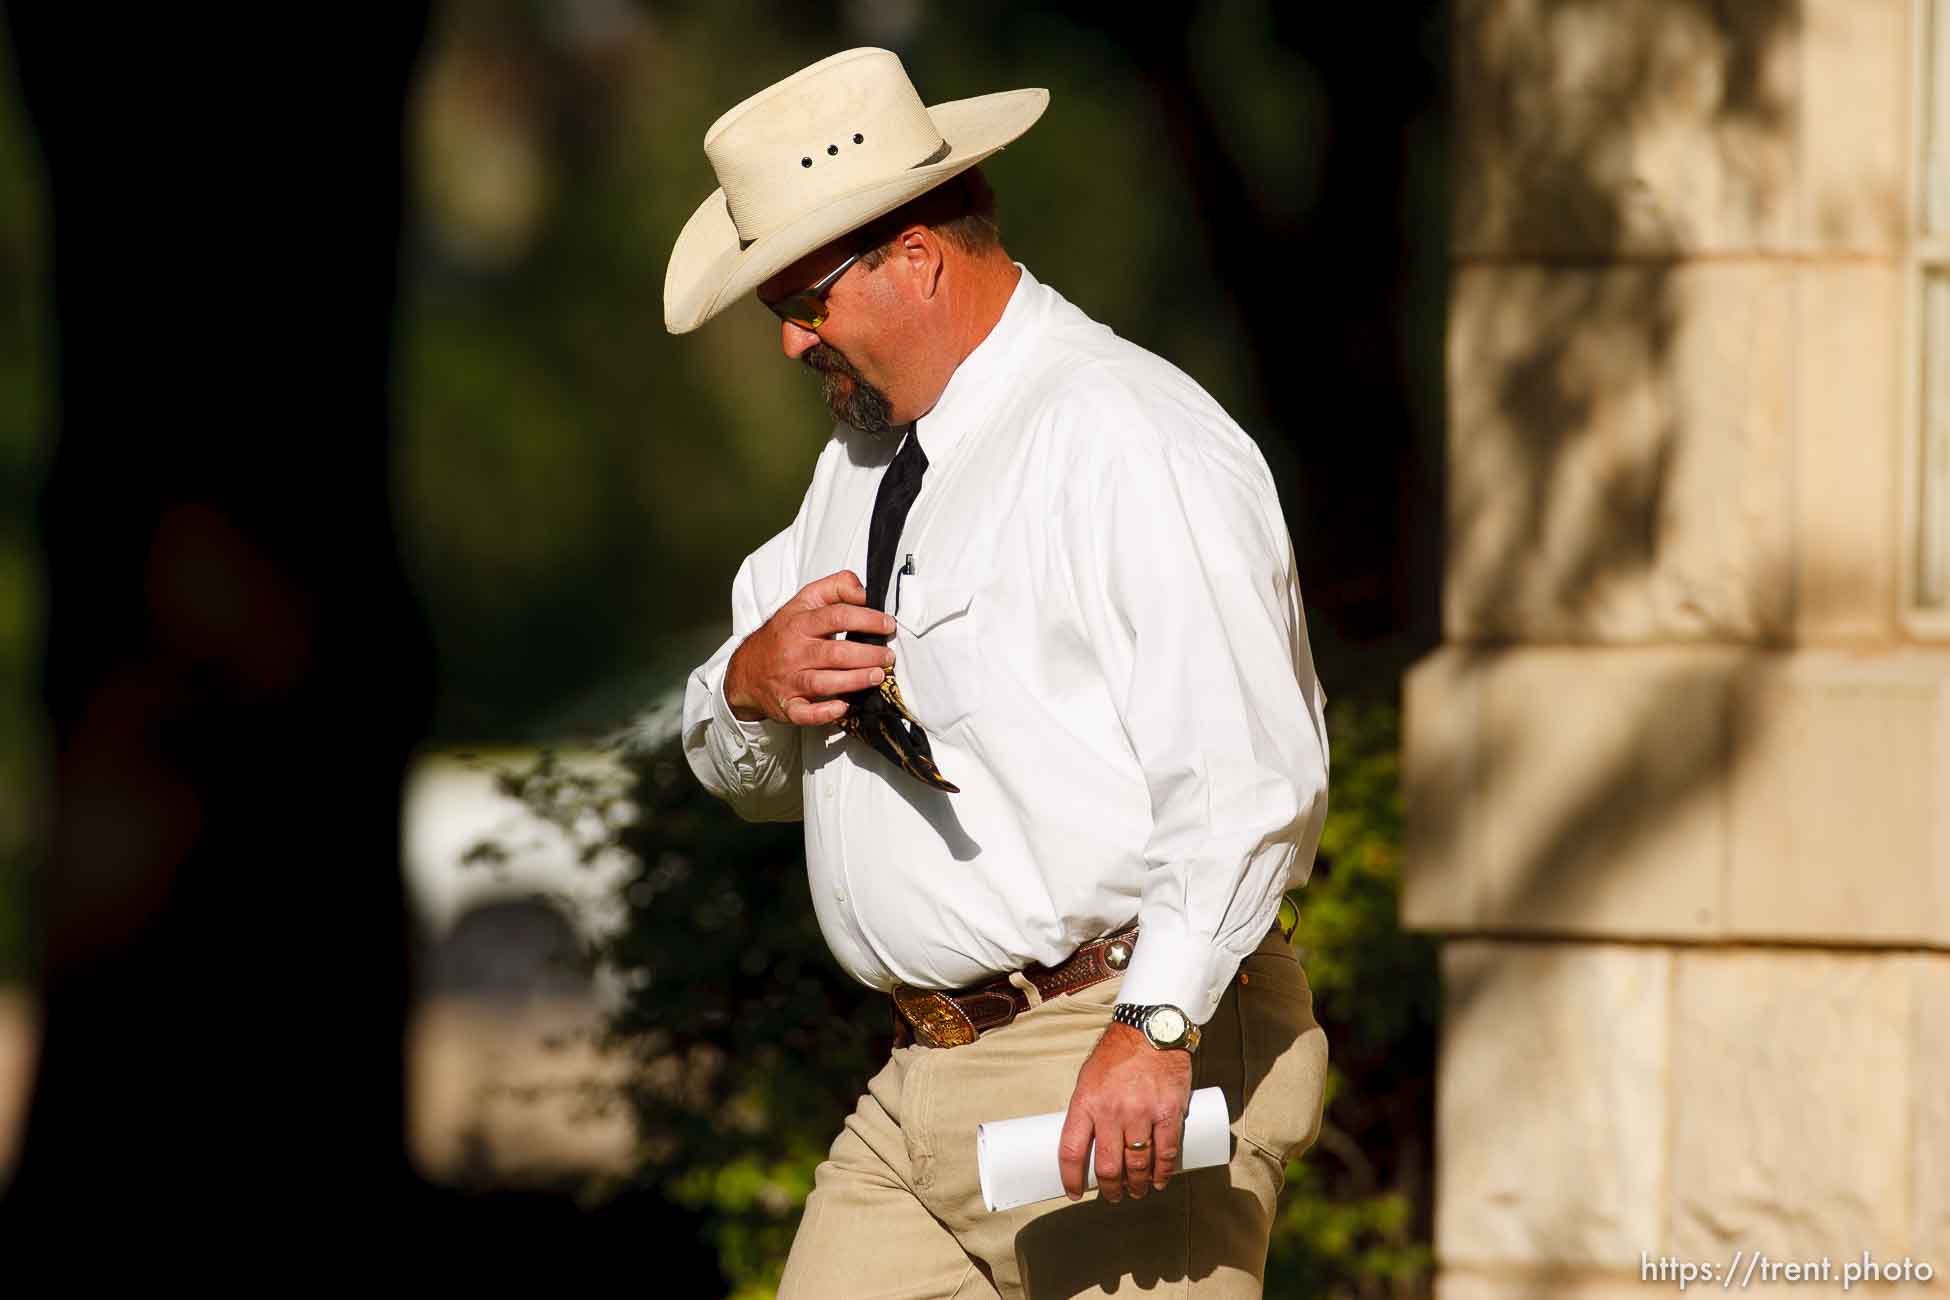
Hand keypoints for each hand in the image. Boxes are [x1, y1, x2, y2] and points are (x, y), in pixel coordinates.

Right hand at [724, 570, 896, 725]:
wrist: (746, 670)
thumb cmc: (782, 635)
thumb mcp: (803, 602)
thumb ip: (835, 588)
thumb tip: (863, 590)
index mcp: (800, 623)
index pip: (837, 616)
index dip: (867, 619)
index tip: (887, 625)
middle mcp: (795, 651)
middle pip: (835, 652)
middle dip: (867, 655)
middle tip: (887, 656)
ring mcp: (790, 680)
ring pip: (824, 682)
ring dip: (855, 681)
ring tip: (877, 677)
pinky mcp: (788, 705)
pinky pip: (805, 713)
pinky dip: (824, 712)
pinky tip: (843, 706)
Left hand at [1057, 1023, 1193, 1203]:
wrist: (1150, 1030)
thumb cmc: (1117, 1055)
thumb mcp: (1089, 1078)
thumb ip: (1088, 1110)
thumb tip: (1087, 1143)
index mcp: (1086, 1102)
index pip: (1072, 1151)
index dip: (1071, 1178)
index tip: (1074, 1191)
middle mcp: (1112, 1111)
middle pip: (1108, 1166)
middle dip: (1109, 1189)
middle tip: (1112, 1195)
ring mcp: (1141, 1113)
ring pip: (1137, 1164)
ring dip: (1137, 1185)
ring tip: (1136, 1191)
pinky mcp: (1168, 1112)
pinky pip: (1165, 1152)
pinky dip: (1163, 1173)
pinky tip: (1159, 1182)